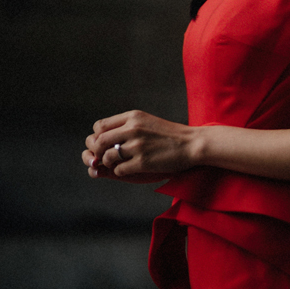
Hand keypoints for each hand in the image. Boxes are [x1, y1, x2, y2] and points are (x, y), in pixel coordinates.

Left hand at [83, 110, 198, 180]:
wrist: (192, 143)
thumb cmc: (169, 134)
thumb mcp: (147, 121)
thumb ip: (126, 125)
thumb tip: (101, 137)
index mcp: (133, 117)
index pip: (99, 126)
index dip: (97, 137)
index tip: (105, 144)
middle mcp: (133, 128)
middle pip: (99, 142)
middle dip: (98, 152)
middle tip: (106, 157)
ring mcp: (138, 145)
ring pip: (107, 157)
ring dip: (109, 164)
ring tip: (120, 163)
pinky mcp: (143, 161)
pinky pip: (119, 170)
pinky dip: (121, 171)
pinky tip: (131, 168)